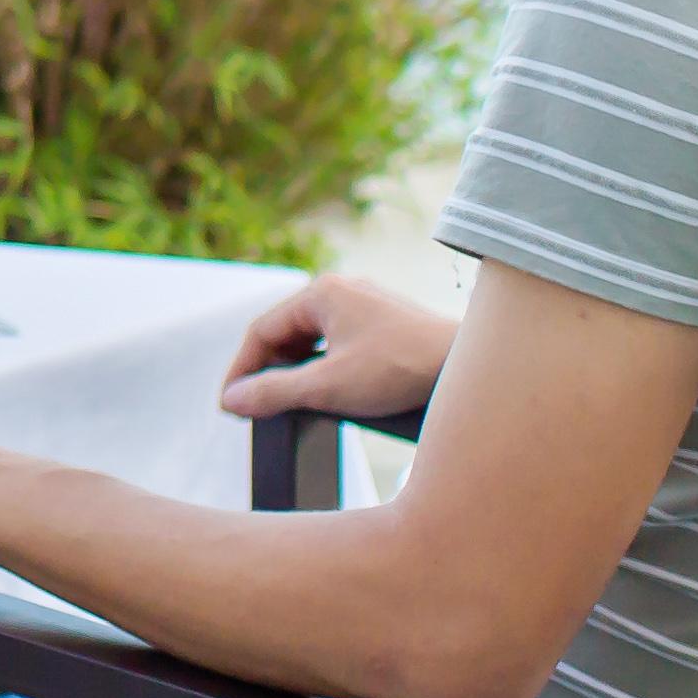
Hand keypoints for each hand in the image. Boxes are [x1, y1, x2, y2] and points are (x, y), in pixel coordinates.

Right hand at [222, 271, 454, 426]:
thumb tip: (232, 400)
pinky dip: (325, 368)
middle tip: (256, 406)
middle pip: (287, 332)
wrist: (466, 367)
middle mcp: (344, 290)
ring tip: (288, 404)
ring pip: (315, 339)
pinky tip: (329, 393)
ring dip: (297, 371)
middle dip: (268, 370)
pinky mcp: (388, 326)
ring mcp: (368, 306)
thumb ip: (274, 392)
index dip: (241, 369)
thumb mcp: (327, 386)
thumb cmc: (400, 369)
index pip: (262, 330)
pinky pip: (340, 344)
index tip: (231, 404)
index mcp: (322, 292)